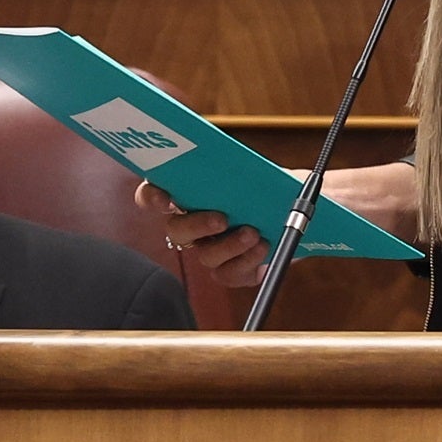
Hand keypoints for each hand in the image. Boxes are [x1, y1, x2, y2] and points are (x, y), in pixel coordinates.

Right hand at [133, 179, 269, 287]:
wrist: (291, 210)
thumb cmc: (267, 186)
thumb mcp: (255, 171)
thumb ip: (239, 168)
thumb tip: (237, 167)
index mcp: (189, 194)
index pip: (152, 195)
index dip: (151, 197)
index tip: (165, 199)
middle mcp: (192, 225)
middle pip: (177, 231)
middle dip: (196, 225)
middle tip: (221, 219)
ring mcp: (209, 249)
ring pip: (206, 256)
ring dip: (230, 245)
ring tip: (254, 233)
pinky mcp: (229, 270)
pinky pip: (229, 273)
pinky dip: (246, 262)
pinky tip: (262, 248)